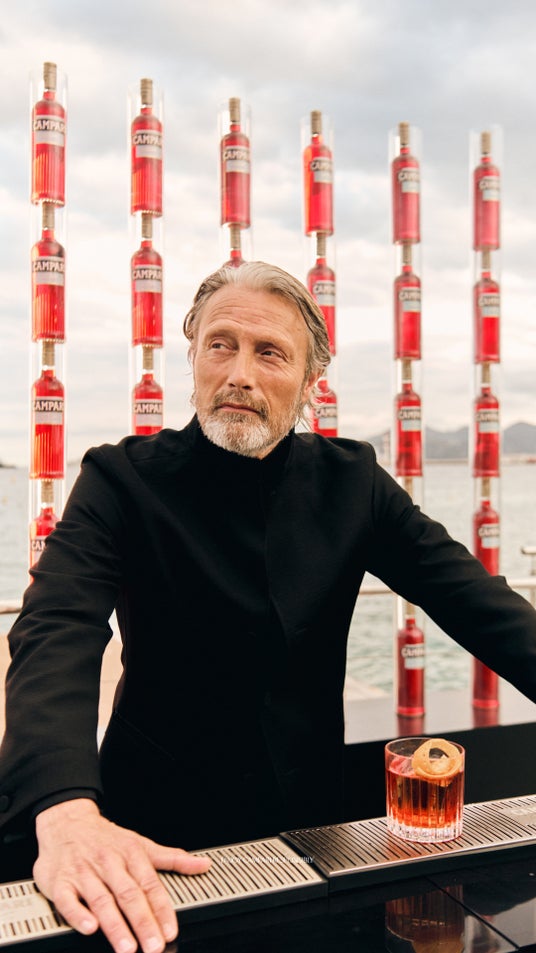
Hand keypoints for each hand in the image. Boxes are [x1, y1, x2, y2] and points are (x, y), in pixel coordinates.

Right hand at [34, 798, 211, 952]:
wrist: (67, 822)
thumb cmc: (106, 838)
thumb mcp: (141, 843)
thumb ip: (172, 858)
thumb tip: (203, 865)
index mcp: (131, 853)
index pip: (150, 884)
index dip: (162, 909)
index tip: (170, 930)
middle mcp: (109, 863)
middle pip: (128, 894)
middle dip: (142, 922)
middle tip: (153, 945)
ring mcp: (84, 872)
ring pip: (102, 899)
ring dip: (115, 925)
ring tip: (127, 947)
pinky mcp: (60, 881)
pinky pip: (68, 899)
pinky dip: (78, 914)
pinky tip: (89, 928)